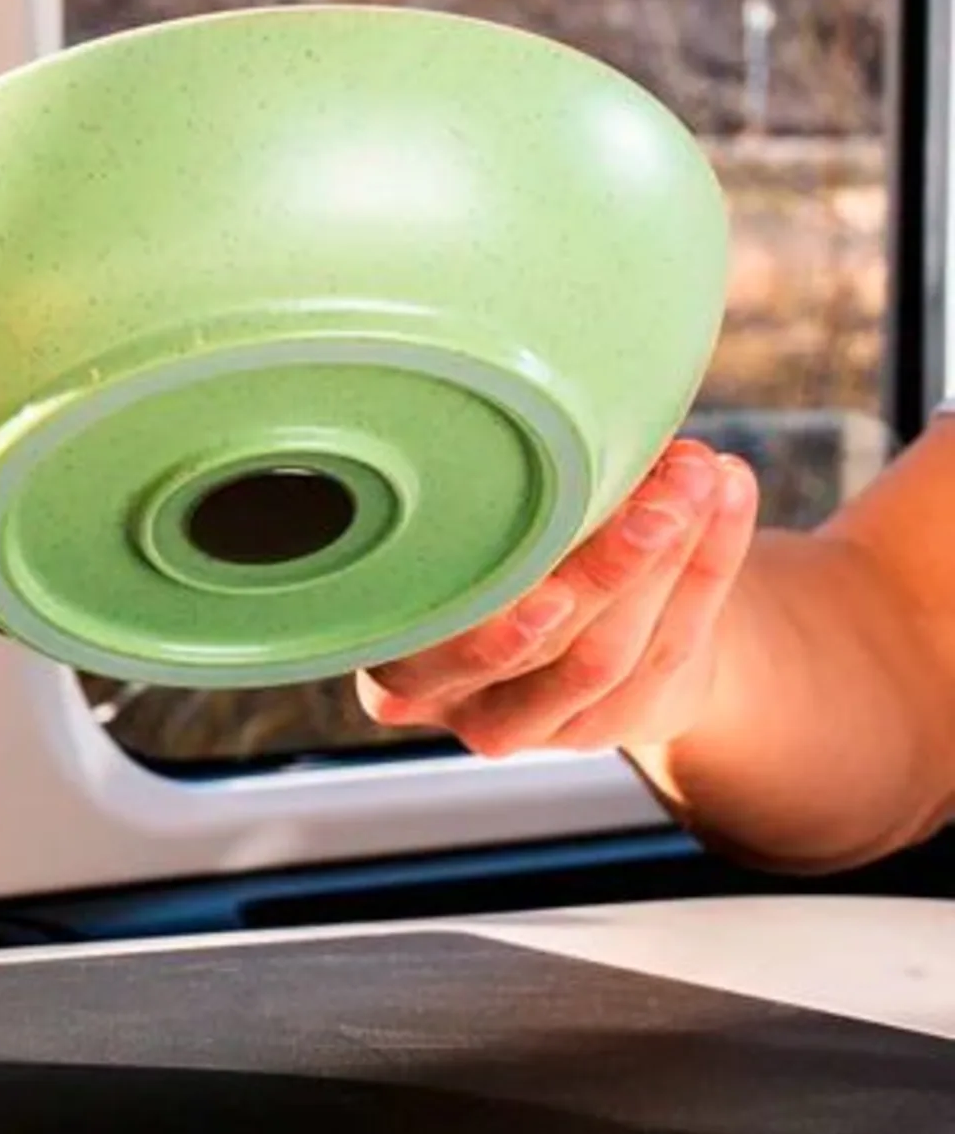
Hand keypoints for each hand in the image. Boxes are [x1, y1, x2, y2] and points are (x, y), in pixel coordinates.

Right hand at [357, 439, 759, 755]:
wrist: (573, 644)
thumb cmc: (498, 560)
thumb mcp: (468, 541)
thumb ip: (483, 507)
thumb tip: (540, 410)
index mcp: (403, 656)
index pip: (438, 657)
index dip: (494, 636)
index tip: (552, 595)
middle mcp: (459, 702)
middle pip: (542, 651)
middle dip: (608, 571)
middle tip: (657, 502)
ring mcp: (538, 723)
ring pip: (610, 653)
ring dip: (670, 560)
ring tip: (698, 477)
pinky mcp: (614, 723)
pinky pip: (678, 639)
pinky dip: (714, 559)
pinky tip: (730, 491)